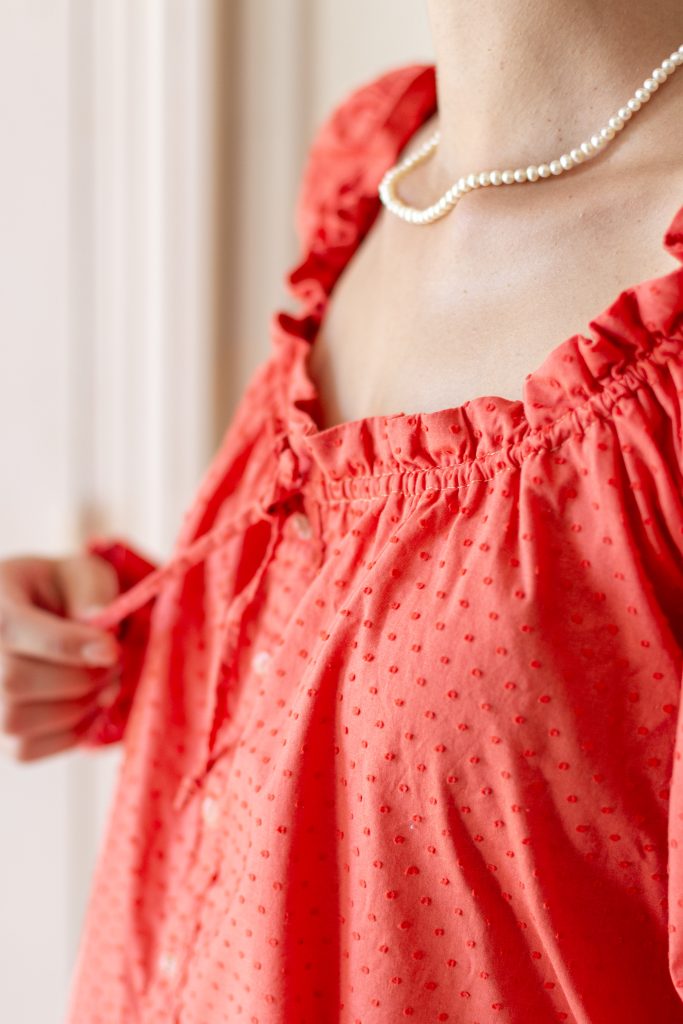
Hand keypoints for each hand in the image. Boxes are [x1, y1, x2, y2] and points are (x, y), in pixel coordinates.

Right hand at [0, 552, 122, 761]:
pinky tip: (87, 707)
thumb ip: (91, 589)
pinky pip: (25, 750)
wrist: (35, 614)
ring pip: (17, 721)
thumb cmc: (59, 591)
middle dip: (79, 677)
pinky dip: (67, 734)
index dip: (69, 645)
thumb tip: (100, 622)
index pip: (15, 630)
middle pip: (16, 681)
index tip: (111, 650)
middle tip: (115, 666)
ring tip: (104, 684)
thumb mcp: (78, 572)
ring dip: (76, 708)